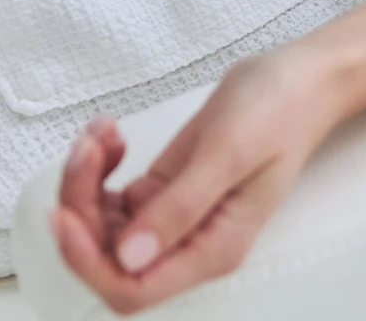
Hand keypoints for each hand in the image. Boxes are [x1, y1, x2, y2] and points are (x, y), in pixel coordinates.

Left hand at [51, 51, 344, 313]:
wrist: (300, 78)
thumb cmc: (280, 110)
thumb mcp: (229, 152)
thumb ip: (180, 208)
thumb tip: (130, 257)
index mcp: (211, 249)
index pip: (132, 287)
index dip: (88, 261)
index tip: (65, 213)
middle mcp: (189, 242)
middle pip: (107, 256)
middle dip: (82, 206)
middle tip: (87, 150)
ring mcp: (173, 218)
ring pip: (101, 226)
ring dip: (85, 182)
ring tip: (100, 134)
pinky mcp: (163, 191)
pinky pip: (111, 196)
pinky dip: (99, 166)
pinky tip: (111, 134)